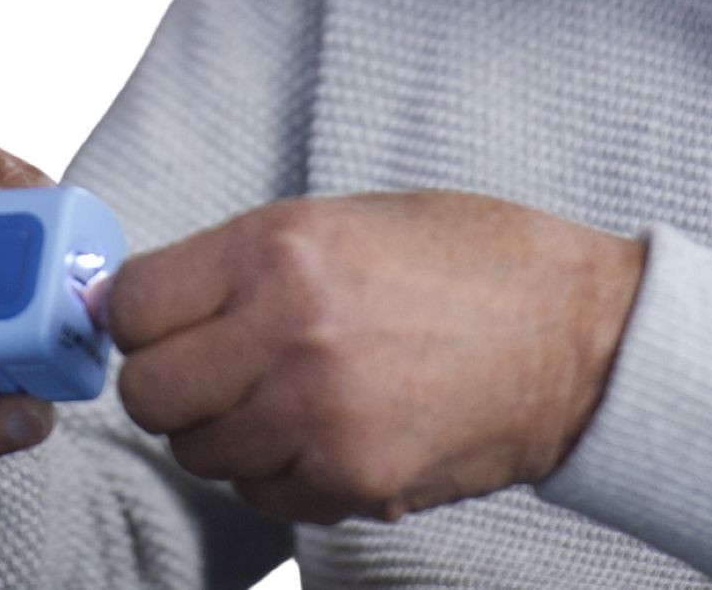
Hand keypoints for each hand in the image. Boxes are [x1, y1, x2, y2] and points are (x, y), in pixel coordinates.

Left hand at [94, 191, 645, 524]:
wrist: (578, 333)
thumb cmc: (470, 258)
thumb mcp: (346, 219)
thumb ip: (244, 261)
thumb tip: (155, 300)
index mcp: (280, 248)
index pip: (134, 303)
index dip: (140, 312)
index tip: (160, 316)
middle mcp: (285, 334)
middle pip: (147, 390)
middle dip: (169, 378)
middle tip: (213, 361)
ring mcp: (317, 419)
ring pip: (197, 451)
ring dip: (223, 426)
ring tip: (285, 389)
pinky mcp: (352, 484)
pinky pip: (260, 492)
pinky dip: (277, 467)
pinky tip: (329, 426)